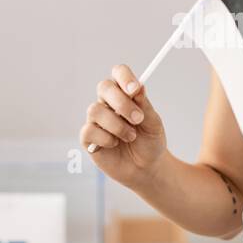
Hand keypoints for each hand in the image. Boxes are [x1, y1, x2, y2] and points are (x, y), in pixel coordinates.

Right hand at [79, 63, 167, 189]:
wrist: (146, 169)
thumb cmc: (149, 142)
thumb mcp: (153, 124)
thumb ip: (145, 106)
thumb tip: (139, 87)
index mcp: (124, 94)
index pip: (118, 74)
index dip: (124, 77)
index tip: (135, 89)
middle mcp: (107, 103)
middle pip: (104, 87)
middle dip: (121, 102)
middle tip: (138, 118)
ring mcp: (96, 120)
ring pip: (95, 110)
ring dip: (117, 124)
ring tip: (131, 136)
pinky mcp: (88, 138)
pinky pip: (90, 130)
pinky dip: (106, 138)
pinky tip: (115, 144)